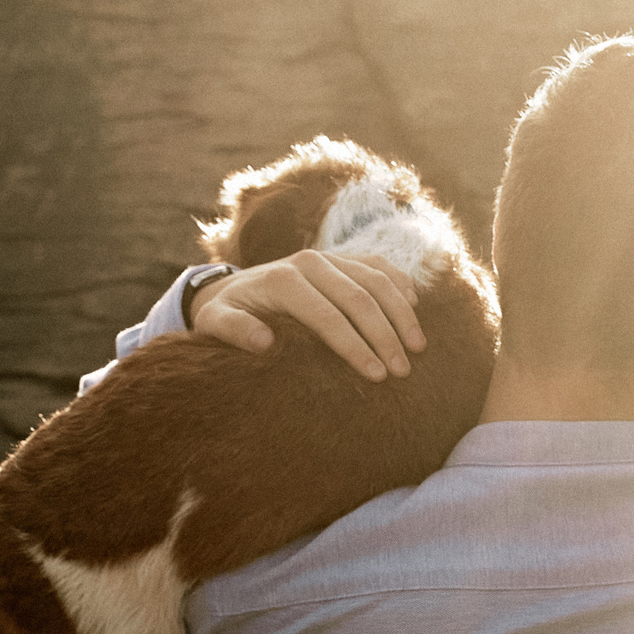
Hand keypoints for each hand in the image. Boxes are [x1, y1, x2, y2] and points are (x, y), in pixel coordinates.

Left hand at [192, 250, 424, 378]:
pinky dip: (400, 284)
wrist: (234, 288)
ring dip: (402, 314)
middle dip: (385, 337)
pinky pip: (380, 265)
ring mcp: (330, 256)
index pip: (327, 316)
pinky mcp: (343, 257)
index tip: (376, 376)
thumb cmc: (228, 315)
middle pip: (359, 298)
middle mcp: (310, 261)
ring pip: (377, 280)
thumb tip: (263, 342)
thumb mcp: (215, 323)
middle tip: (403, 371)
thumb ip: (234, 331)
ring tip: (418, 348)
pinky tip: (415, 309)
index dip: (354, 347)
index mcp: (282, 279)